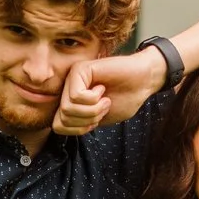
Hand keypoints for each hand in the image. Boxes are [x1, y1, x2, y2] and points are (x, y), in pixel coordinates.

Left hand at [52, 47, 166, 134]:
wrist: (143, 81)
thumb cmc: (125, 99)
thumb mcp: (98, 120)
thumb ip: (78, 123)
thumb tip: (55, 128)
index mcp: (70, 103)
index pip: (58, 127)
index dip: (80, 129)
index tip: (97, 120)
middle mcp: (67, 90)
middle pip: (63, 119)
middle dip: (88, 120)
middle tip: (104, 107)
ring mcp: (71, 79)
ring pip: (68, 109)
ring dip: (93, 110)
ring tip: (105, 98)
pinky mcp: (79, 70)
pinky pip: (76, 96)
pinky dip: (94, 99)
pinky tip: (103, 88)